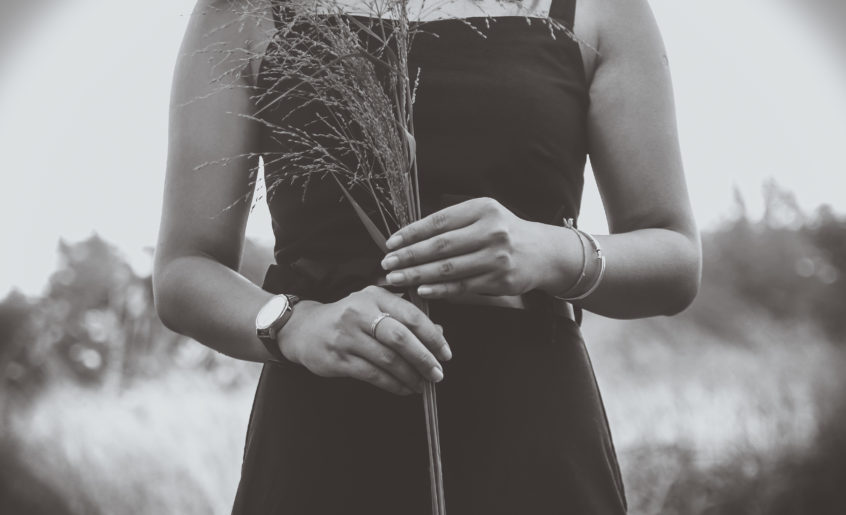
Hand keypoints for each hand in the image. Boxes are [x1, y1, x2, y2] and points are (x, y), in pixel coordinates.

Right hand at [277, 286, 451, 395]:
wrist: (304, 329)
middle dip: (424, 359)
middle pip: (400, 338)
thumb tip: (439, 332)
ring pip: (387, 360)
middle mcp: (360, 313)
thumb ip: (405, 317)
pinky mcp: (338, 358)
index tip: (446, 354)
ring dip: (410, 375)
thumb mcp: (375, 307)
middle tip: (438, 373)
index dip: (432, 337)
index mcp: (374, 297)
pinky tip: (403, 388)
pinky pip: (372, 375)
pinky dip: (393, 384)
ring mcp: (347, 337)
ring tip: (422, 384)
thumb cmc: (348, 317)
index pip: (411, 316)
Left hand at [380, 197, 578, 298]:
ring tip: (397, 278)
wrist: (544, 252)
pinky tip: (421, 289)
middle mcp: (491, 231)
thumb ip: (454, 222)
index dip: (412, 233)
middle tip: (387, 264)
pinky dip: (440, 289)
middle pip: (441, 246)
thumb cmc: (505, 232)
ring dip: (418, 275)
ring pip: (449, 268)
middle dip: (409, 256)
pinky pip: (463, 286)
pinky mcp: (501, 279)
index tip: (391, 243)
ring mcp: (497, 257)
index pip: (439, 221)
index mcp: (483, 209)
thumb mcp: (484, 214)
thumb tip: (411, 236)